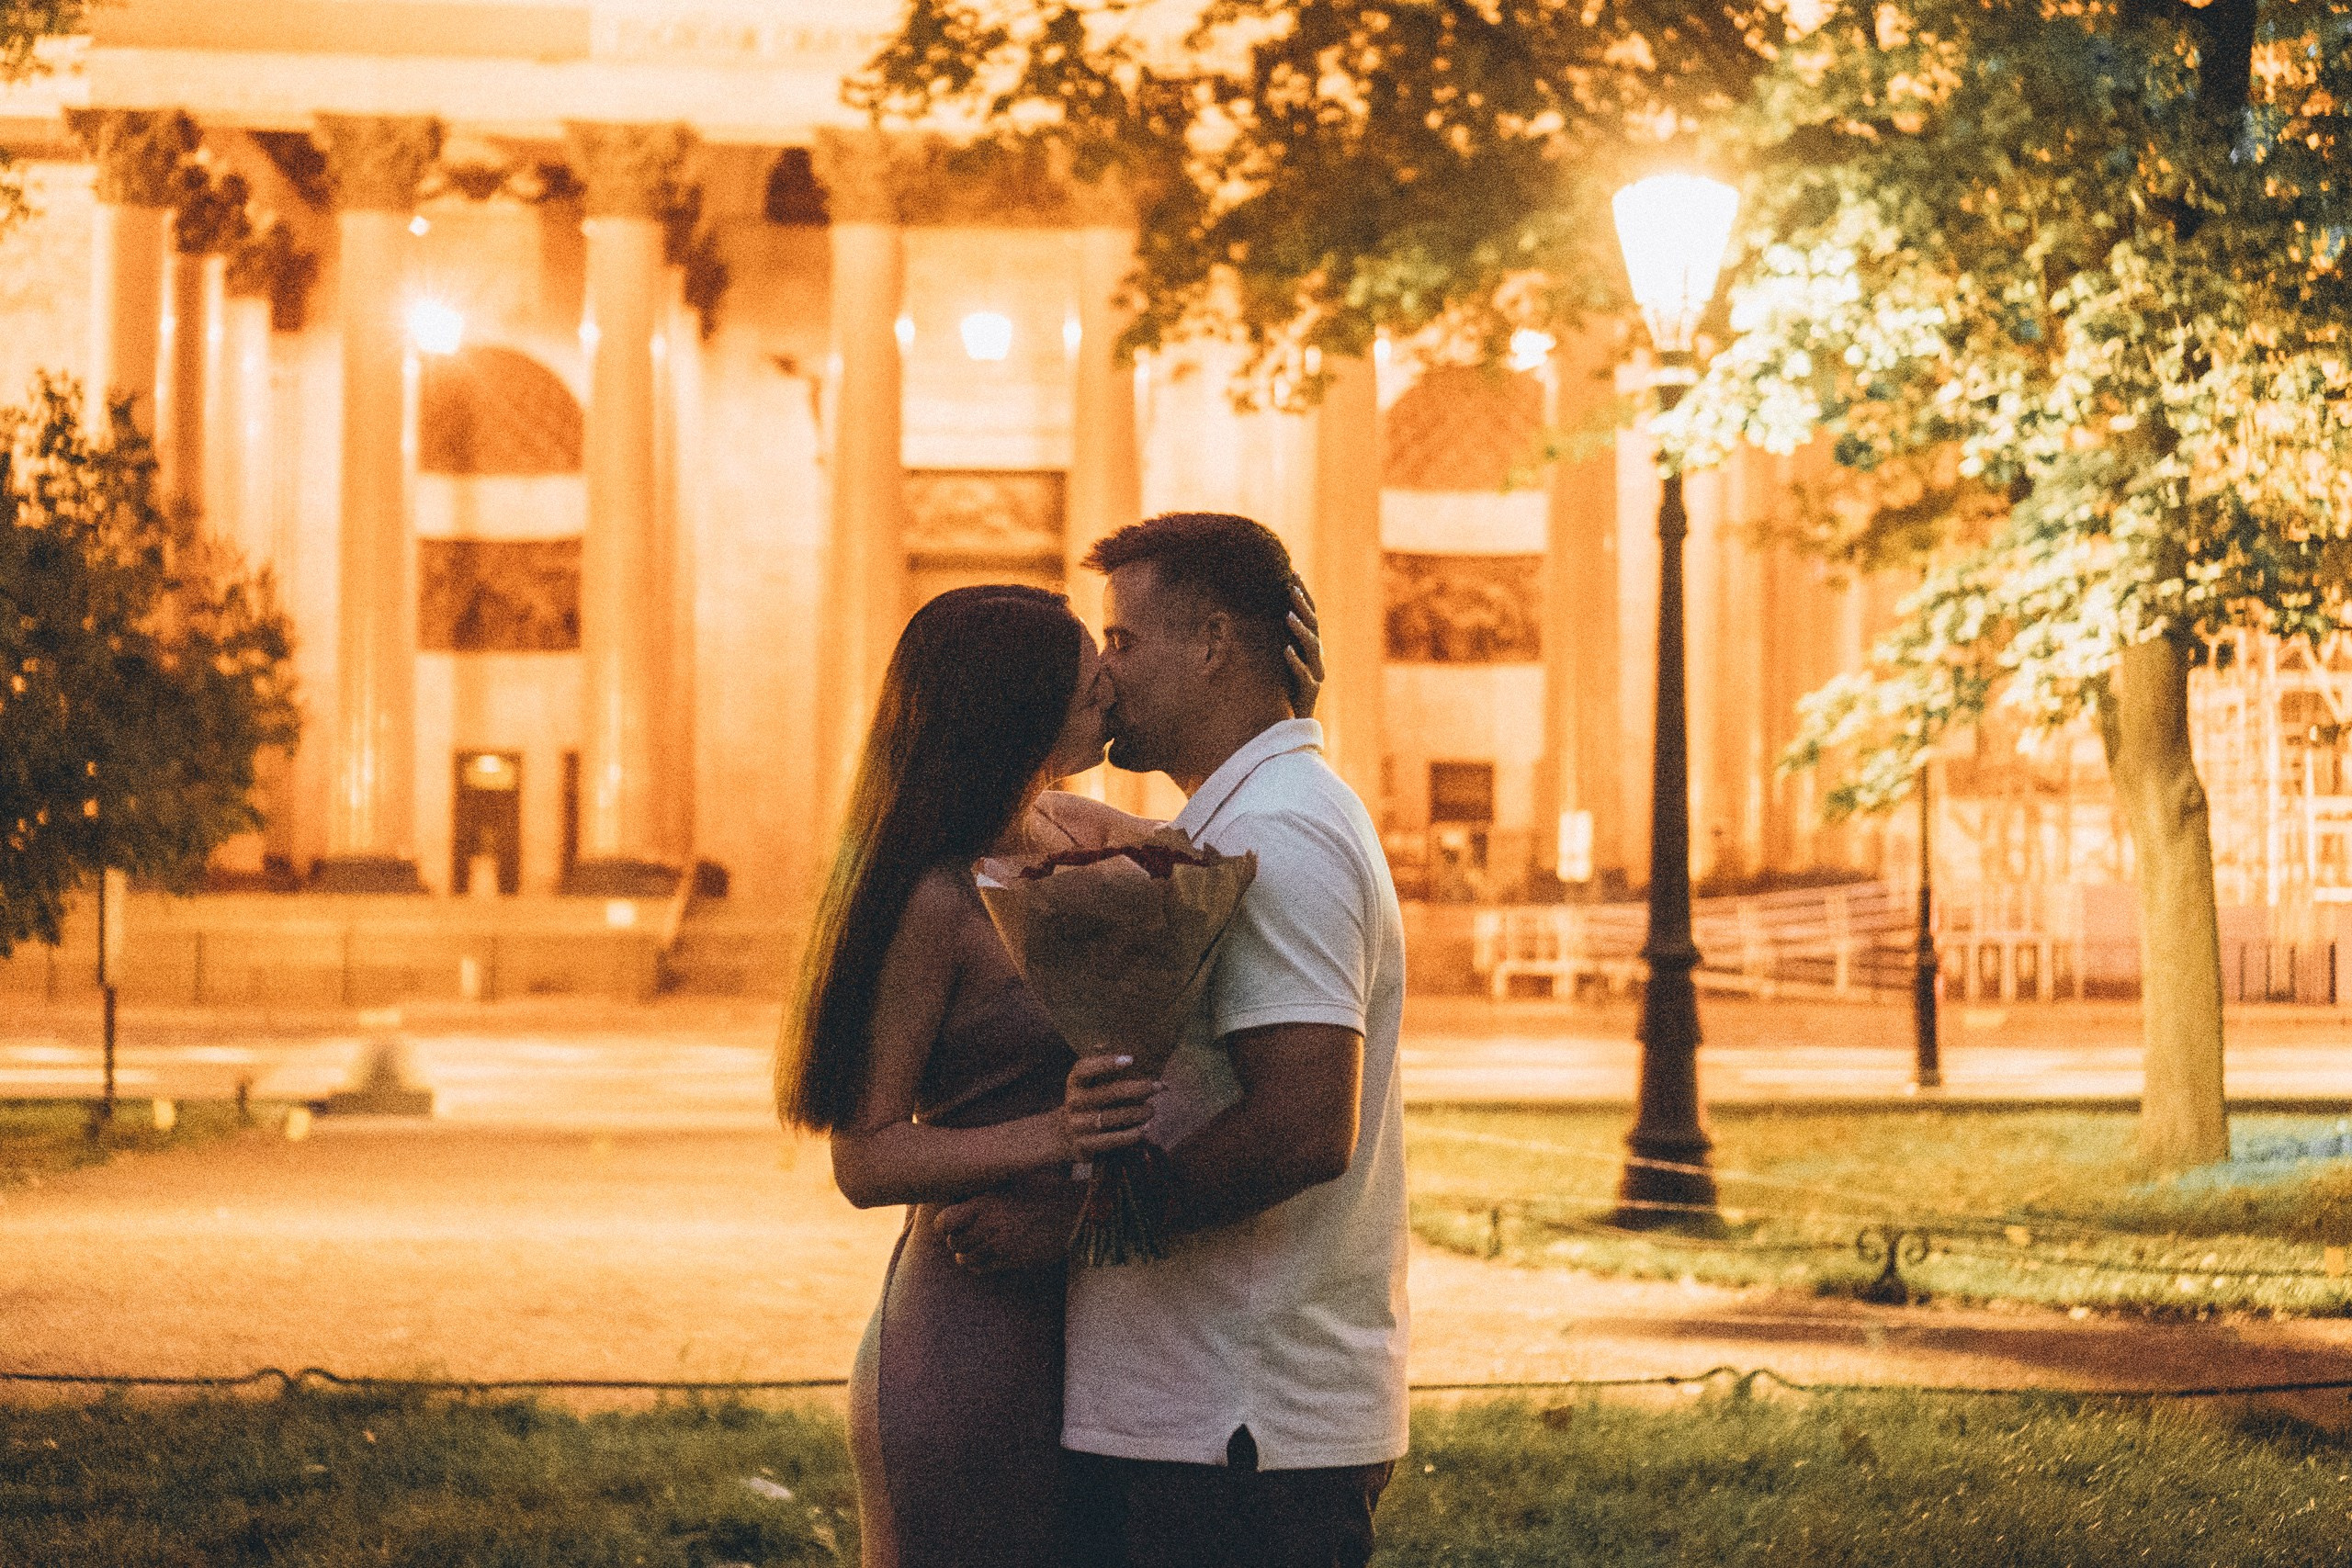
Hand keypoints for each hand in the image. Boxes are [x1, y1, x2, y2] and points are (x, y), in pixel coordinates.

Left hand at [935, 1191, 1074, 1272]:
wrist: (1074, 1213)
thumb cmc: (1045, 1190)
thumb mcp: (1014, 1179)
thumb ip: (988, 1185)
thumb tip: (968, 1176)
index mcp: (986, 1202)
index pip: (944, 1222)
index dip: (945, 1223)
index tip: (952, 1221)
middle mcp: (989, 1226)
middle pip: (953, 1242)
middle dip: (957, 1238)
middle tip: (967, 1232)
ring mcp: (1000, 1246)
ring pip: (964, 1258)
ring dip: (967, 1253)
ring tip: (977, 1244)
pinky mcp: (1011, 1261)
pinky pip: (981, 1269)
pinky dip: (979, 1263)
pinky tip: (989, 1253)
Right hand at [1061, 1052, 1158, 1160]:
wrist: (1063, 1135)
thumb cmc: (1085, 1102)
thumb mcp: (1086, 1085)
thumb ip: (1101, 1069)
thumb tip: (1118, 1049)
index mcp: (1074, 1082)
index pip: (1085, 1068)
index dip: (1106, 1063)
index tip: (1131, 1059)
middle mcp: (1074, 1102)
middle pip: (1108, 1093)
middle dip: (1138, 1088)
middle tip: (1158, 1087)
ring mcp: (1078, 1125)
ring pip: (1112, 1117)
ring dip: (1137, 1113)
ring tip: (1151, 1110)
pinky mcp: (1085, 1145)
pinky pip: (1112, 1140)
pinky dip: (1131, 1134)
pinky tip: (1145, 1128)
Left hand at [1285, 576, 1323, 717]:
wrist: (1294, 723)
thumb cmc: (1285, 689)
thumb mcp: (1281, 659)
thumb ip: (1278, 637)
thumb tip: (1260, 609)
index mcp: (1310, 647)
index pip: (1310, 614)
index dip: (1304, 594)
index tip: (1294, 573)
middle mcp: (1317, 657)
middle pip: (1313, 625)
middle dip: (1303, 605)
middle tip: (1291, 588)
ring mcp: (1316, 673)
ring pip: (1312, 647)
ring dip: (1300, 630)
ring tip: (1288, 616)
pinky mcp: (1310, 691)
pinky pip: (1304, 675)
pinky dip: (1296, 662)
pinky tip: (1286, 650)